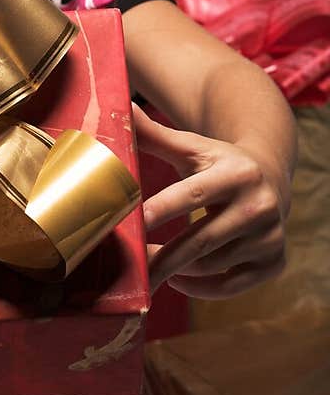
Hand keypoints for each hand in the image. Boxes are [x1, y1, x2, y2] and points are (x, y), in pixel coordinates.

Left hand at [132, 104, 288, 298]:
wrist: (270, 179)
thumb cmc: (218, 164)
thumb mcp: (191, 148)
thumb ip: (154, 134)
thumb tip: (121, 106)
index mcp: (237, 173)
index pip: (193, 195)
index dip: (162, 209)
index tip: (134, 222)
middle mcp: (260, 205)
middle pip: (201, 240)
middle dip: (162, 257)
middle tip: (131, 266)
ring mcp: (270, 236)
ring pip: (212, 265)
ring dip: (177, 271)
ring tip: (151, 267)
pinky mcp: (274, 261)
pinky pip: (230, 286)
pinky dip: (201, 288)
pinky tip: (179, 279)